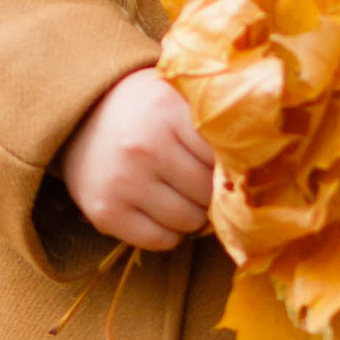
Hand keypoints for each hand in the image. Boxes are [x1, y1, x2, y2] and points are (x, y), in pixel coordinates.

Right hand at [58, 70, 215, 251]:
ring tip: (180, 196)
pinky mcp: (105, 212)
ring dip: (193, 215)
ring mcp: (123, 182)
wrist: (77, 119)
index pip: (224, 156)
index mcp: (167, 111)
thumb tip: (261, 165)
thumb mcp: (175, 98)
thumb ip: (212, 122)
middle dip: (211, 193)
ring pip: (189, 221)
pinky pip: (161, 241)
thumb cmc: (142, 110)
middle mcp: (144, 147)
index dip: (229, 164)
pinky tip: (159, 211)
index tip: (226, 163)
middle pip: (208, 192)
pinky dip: (169, 233)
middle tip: (200, 182)